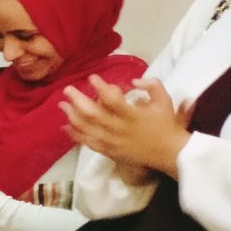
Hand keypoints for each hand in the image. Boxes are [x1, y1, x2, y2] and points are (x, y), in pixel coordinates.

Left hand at [61, 76, 192, 176]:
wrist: (168, 153)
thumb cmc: (166, 124)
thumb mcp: (165, 101)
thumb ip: (152, 85)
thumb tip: (134, 80)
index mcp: (133, 116)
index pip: (112, 100)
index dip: (101, 88)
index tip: (92, 78)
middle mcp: (119, 129)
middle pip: (92, 114)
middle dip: (77, 100)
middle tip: (68, 89)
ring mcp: (111, 141)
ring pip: (86, 128)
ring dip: (71, 115)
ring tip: (62, 104)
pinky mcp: (108, 151)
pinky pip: (87, 142)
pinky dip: (75, 134)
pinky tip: (65, 126)